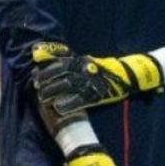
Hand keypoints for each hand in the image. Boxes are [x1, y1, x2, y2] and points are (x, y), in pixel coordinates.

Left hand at [32, 42, 162, 115]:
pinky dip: (68, 104)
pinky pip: (80, 100)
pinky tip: (59, 108)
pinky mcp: (98, 94)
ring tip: (44, 99)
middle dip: (46, 82)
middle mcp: (85, 70)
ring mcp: (91, 82)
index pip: (59, 63)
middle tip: (37, 89)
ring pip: (67, 86)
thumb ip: (68, 61)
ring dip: (53, 93)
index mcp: (82, 61)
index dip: (45, 70)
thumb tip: (45, 57)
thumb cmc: (104, 69)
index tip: (34, 76)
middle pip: (60, 75)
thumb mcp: (86, 62)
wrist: (129, 74)